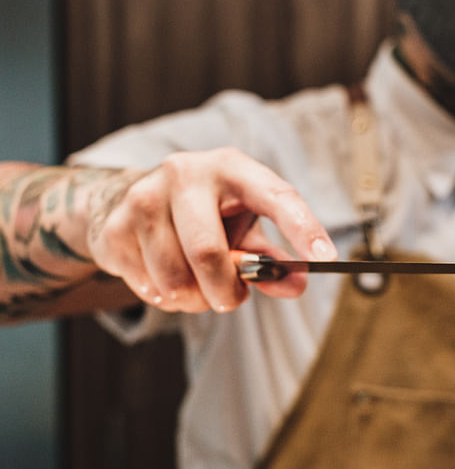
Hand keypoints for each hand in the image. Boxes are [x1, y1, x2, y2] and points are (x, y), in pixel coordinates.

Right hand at [85, 147, 336, 313]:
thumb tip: (296, 285)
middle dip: (226, 291)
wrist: (132, 200)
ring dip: (196, 300)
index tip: (326, 258)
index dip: (303, 227)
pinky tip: (167, 278)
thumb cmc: (206, 214)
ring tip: (198, 287)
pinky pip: (149, 288)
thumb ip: (272, 259)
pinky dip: (167, 299)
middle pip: (207, 253)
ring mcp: (144, 197)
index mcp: (231, 167)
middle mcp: (186, 173)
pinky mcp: (114, 227)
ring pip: (176, 280)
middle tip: (233, 299)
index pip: (275, 195)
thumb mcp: (243, 226)